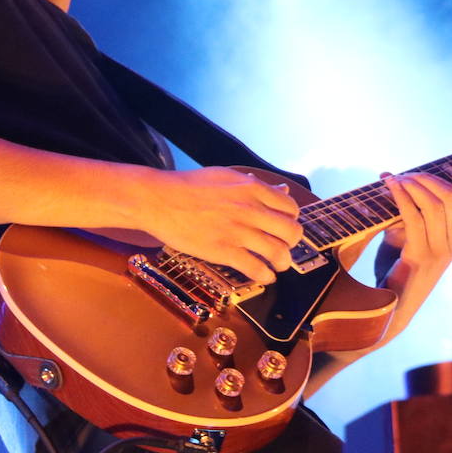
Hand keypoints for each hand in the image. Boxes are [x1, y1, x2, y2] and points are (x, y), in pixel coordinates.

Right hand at [137, 167, 302, 284]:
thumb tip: (281, 190)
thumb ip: (255, 185)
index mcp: (252, 188)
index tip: (282, 226)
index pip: (291, 207)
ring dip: (282, 262)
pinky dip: (265, 276)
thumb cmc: (189, 186)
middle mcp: (250, 209)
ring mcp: (238, 231)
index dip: (290, 219)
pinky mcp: (224, 251)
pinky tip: (263, 276)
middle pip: (292, 231)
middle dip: (292, 242)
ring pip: (279, 252)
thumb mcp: (226, 176)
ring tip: (277, 265)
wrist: (160, 200)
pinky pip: (256, 269)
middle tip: (283, 246)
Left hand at [367, 171, 451, 349]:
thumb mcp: (404, 241)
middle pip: (446, 194)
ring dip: (409, 184)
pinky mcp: (421, 257)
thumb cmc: (394, 274)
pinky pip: (413, 217)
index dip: (430, 178)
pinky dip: (400, 197)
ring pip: (431, 203)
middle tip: (398, 175)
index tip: (407, 173)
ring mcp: (439, 252)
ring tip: (390, 180)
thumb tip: (395, 188)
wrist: (389, 311)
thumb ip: (406, 218)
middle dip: (421, 178)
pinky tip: (389, 188)